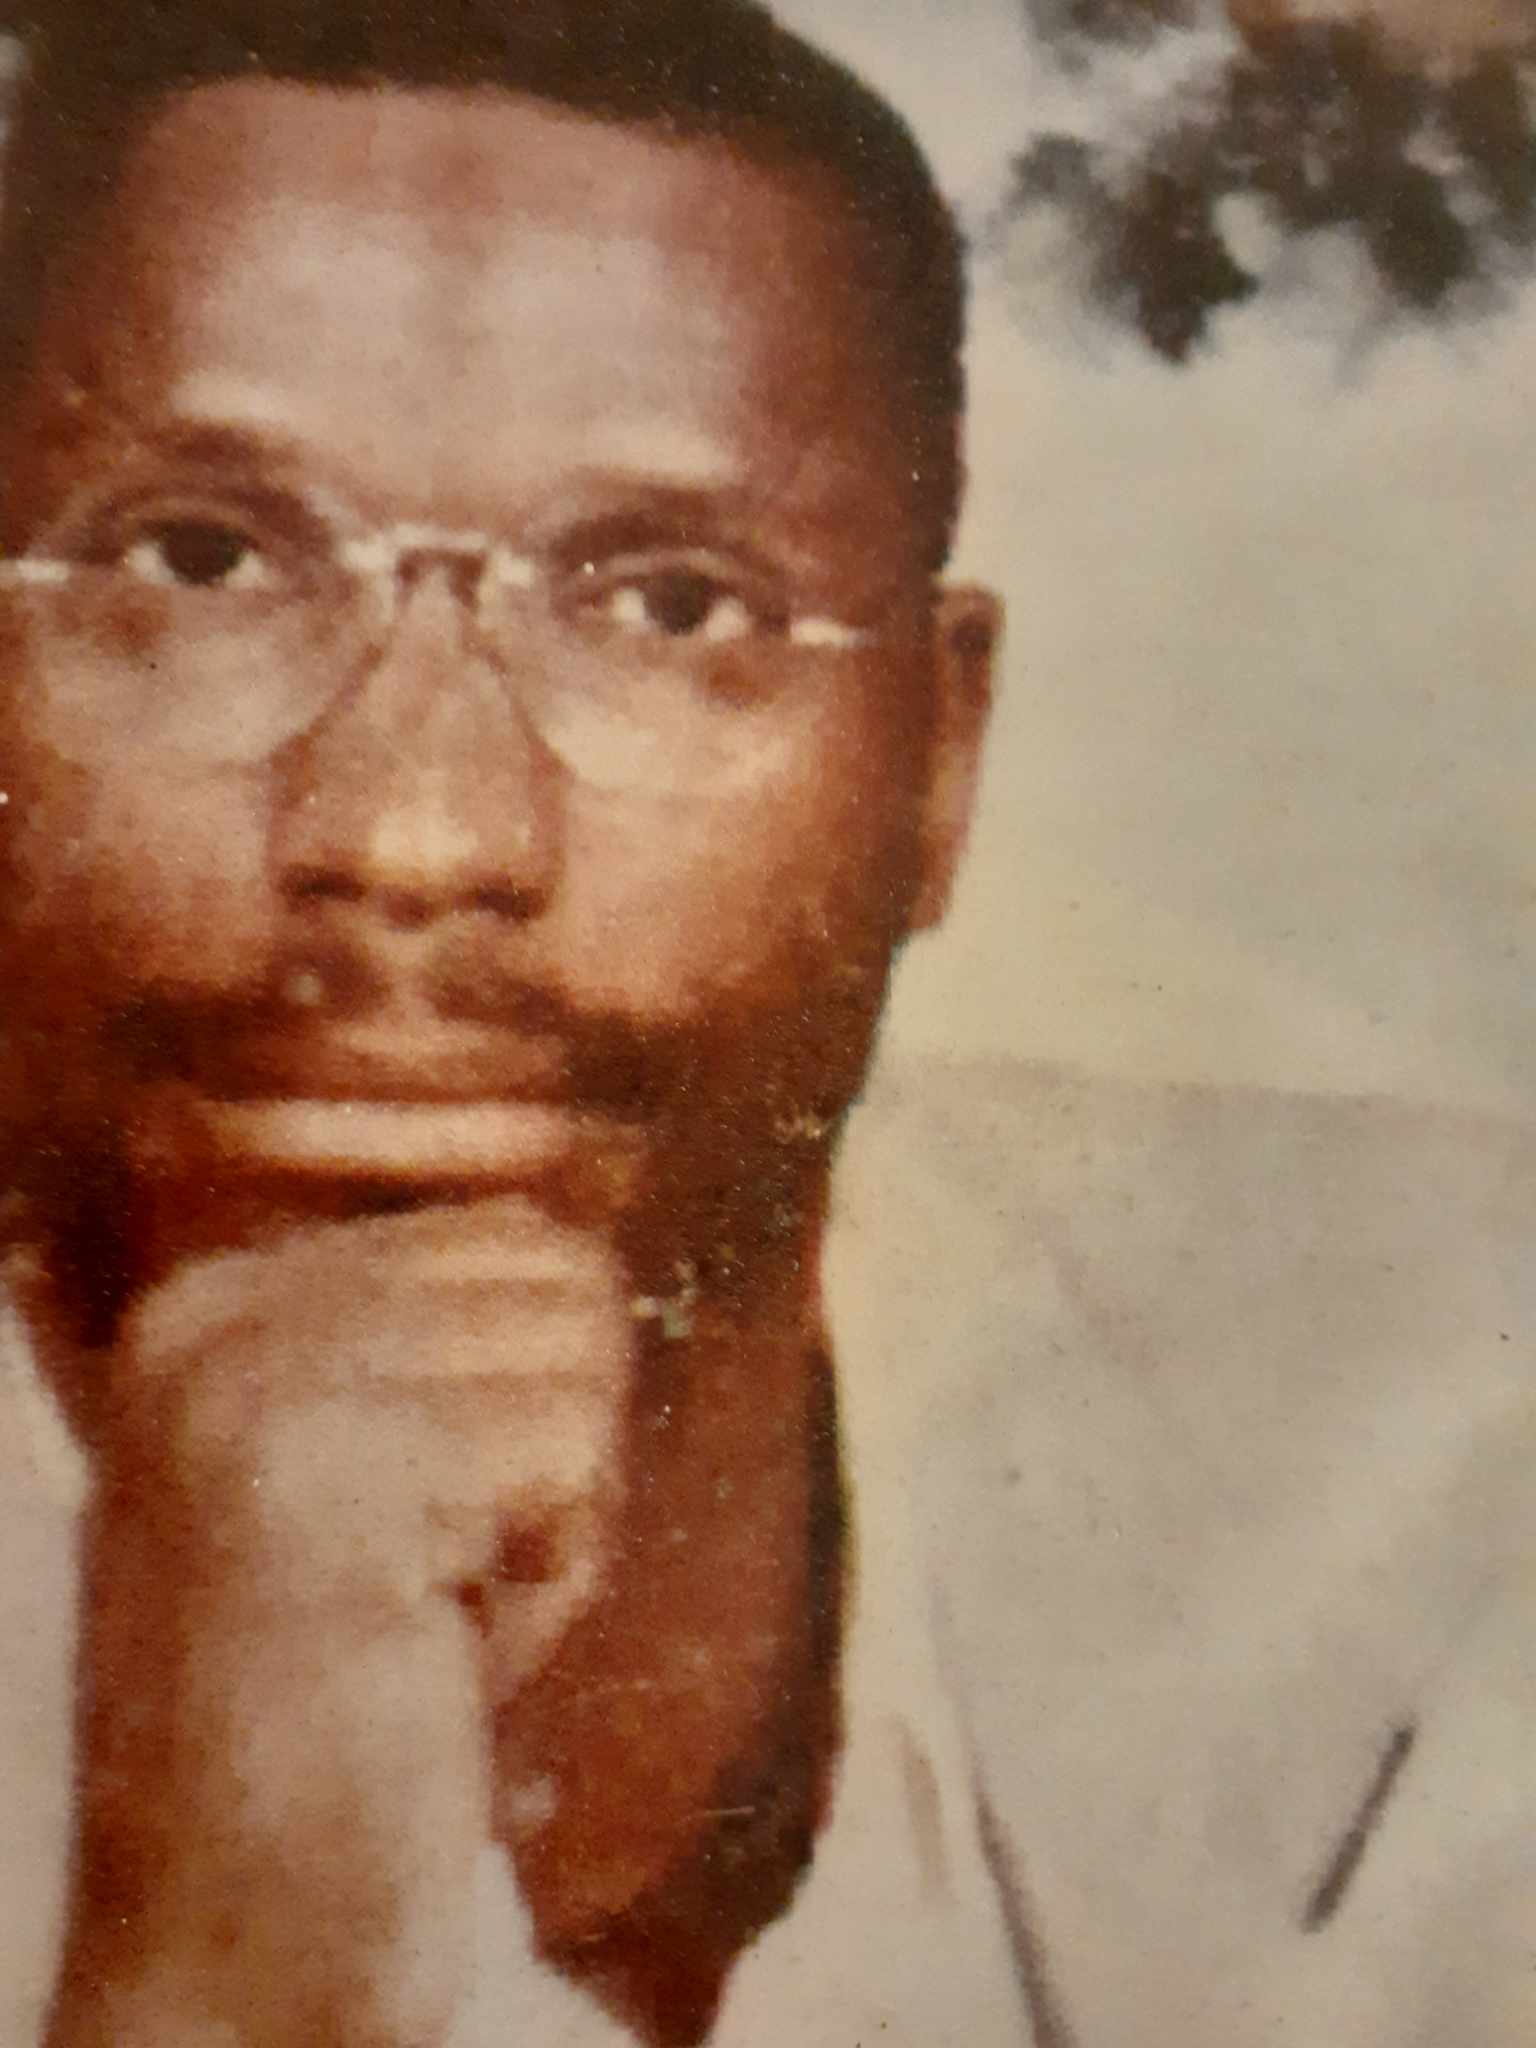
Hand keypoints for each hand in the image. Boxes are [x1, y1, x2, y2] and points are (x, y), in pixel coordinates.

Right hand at [46, 1195, 633, 2046]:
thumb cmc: (343, 1717)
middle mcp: (213, 1326)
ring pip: (583, 1363)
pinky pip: (576, 1462)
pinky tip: (442, 1663)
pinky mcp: (327, 1485)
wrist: (234, 1953)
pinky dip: (553, 1585)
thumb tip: (590, 1231)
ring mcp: (255, 1397)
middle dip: (554, 1448)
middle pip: (562, 1278)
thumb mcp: (363, 1480)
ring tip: (431, 1623)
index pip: (510, 1234)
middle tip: (436, 1583)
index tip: (416, 1534)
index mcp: (212, 1309)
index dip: (528, 1407)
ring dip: (554, 1520)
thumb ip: (441, 1343)